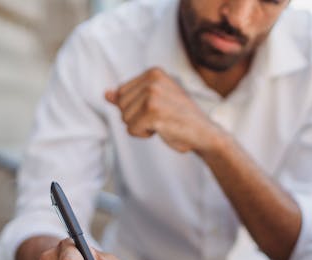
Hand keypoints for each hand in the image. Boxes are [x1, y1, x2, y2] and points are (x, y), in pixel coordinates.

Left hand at [105, 67, 222, 153]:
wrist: (205, 133)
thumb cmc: (179, 119)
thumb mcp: (154, 102)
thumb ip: (130, 97)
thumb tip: (106, 94)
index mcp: (153, 72)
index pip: (121, 93)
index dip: (135, 108)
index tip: (158, 109)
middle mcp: (152, 79)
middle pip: (121, 105)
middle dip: (136, 118)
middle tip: (161, 118)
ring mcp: (152, 94)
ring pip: (125, 118)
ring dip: (141, 127)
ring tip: (163, 123)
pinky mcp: (152, 112)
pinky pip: (132, 129)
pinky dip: (144, 134)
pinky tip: (162, 130)